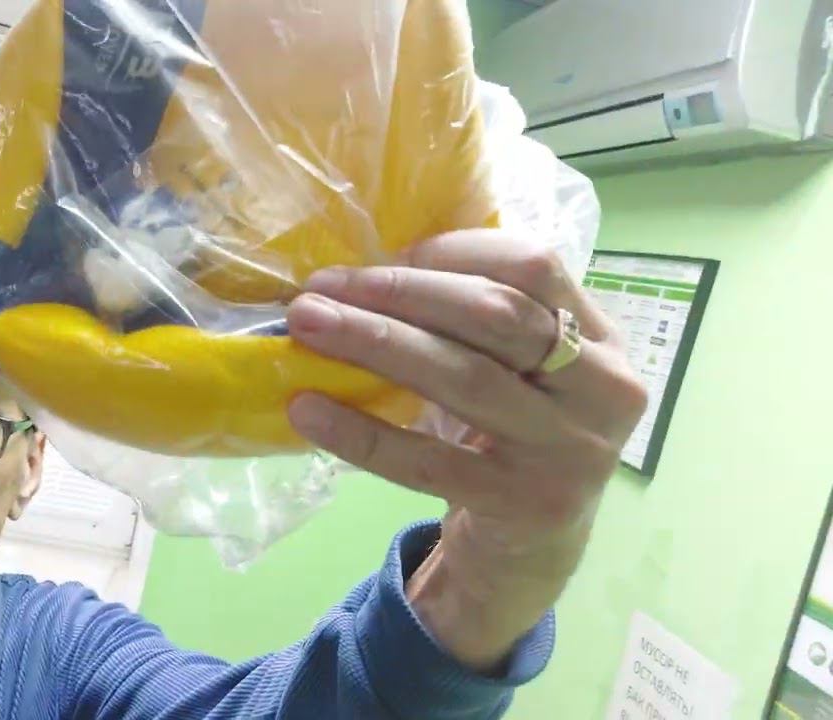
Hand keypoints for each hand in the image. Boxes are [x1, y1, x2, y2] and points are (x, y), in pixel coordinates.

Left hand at [284, 230, 646, 672]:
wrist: (537, 548)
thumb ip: (478, 321)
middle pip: (496, 315)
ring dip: (376, 342)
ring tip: (308, 326)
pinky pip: (428, 461)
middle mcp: (602, 389)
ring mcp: (569, 450)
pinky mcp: (523, 504)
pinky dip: (361, 433)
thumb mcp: (523, 372)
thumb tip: (365, 270)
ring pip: (464, 377)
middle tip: (320, 287)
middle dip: (399, 292)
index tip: (381, 257)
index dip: (454, 252)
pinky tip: (308, 410)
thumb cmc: (513, 436)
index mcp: (602, 339)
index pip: (534, 267)